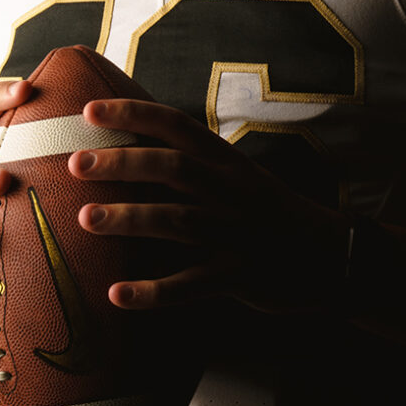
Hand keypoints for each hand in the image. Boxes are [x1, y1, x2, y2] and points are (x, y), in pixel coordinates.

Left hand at [69, 98, 348, 312]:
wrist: (330, 254)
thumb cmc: (268, 210)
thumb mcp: (236, 173)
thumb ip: (192, 160)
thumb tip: (132, 142)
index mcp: (225, 160)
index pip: (175, 125)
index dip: (133, 113)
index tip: (89, 109)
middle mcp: (229, 190)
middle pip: (172, 168)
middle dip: (123, 162)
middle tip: (74, 162)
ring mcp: (235, 233)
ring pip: (177, 221)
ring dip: (130, 219)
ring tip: (84, 219)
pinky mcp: (240, 276)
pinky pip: (191, 284)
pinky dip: (154, 292)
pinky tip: (117, 295)